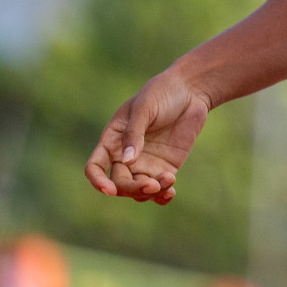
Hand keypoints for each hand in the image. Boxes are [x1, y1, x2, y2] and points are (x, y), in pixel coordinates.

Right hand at [84, 68, 210, 204]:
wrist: (190, 90)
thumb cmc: (162, 93)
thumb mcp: (145, 107)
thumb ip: (134, 133)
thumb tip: (126, 162)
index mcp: (112, 139)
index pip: (96, 166)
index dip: (98, 180)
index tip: (109, 190)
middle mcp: (125, 156)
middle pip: (119, 184)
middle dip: (133, 189)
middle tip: (152, 185)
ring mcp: (145, 164)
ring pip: (139, 191)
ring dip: (150, 192)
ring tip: (169, 179)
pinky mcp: (165, 168)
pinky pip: (159, 190)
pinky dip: (162, 196)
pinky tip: (171, 191)